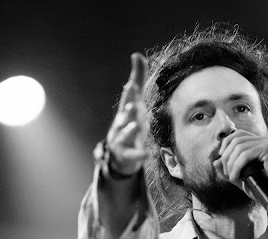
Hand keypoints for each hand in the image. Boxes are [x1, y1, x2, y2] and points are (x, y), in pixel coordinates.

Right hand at [105, 53, 148, 175]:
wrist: (121, 153)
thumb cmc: (130, 122)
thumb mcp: (136, 101)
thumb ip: (138, 78)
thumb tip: (137, 54)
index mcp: (126, 110)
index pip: (128, 100)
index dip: (130, 94)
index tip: (132, 85)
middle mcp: (122, 123)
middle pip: (125, 116)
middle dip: (129, 110)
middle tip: (133, 105)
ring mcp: (122, 139)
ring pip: (126, 134)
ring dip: (130, 130)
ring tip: (137, 126)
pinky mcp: (126, 154)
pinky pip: (132, 154)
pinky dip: (138, 154)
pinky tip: (146, 154)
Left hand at [214, 129, 267, 193]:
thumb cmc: (262, 188)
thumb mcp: (241, 177)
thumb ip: (228, 170)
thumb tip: (214, 161)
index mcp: (261, 142)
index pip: (239, 134)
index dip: (226, 143)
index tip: (222, 158)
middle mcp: (266, 139)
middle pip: (237, 139)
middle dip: (227, 156)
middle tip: (227, 172)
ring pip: (240, 147)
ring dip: (231, 163)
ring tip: (231, 176)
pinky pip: (246, 155)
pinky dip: (237, 166)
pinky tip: (235, 176)